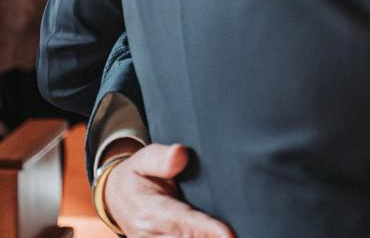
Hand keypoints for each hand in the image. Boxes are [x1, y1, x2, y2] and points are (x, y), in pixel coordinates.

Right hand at [103, 143, 234, 237]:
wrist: (117, 196)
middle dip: (212, 237)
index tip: (229, 235)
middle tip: (238, 234)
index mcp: (150, 212)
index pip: (183, 222)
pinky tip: (220, 235)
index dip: (206, 229)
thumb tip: (179, 153)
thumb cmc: (138, 174)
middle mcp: (151, 235)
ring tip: (235, 236)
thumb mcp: (144, 159)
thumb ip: (161, 158)